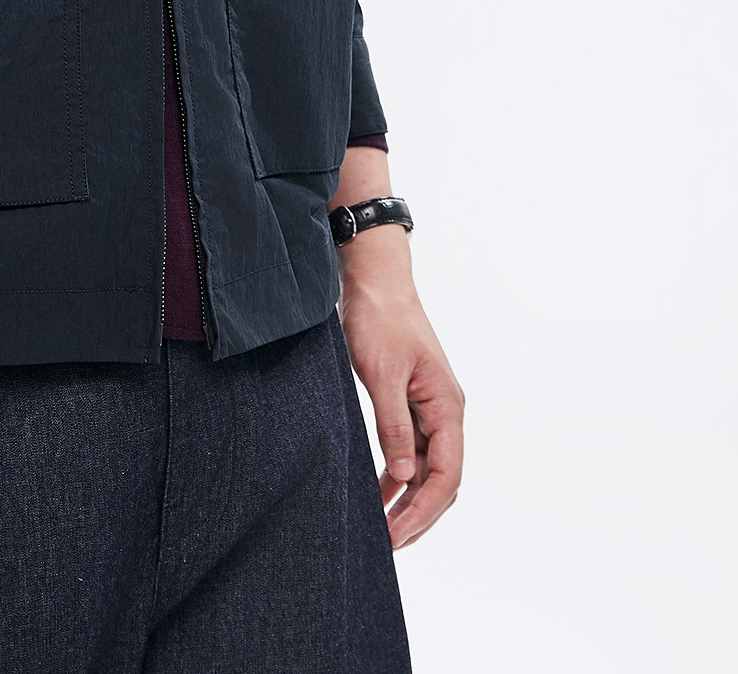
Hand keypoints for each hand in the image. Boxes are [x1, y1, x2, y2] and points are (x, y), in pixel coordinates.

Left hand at [336, 223, 464, 549]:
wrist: (373, 276)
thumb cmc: (379, 318)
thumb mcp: (381, 374)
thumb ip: (394, 426)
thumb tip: (404, 477)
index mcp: (448, 406)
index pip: (446, 476)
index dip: (422, 511)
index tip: (395, 536)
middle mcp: (445, 411)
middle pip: (441, 480)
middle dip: (417, 515)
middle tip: (387, 545)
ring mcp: (430, 407)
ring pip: (427, 468)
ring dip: (408, 499)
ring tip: (382, 528)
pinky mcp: (411, 400)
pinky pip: (412, 449)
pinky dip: (398, 474)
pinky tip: (379, 491)